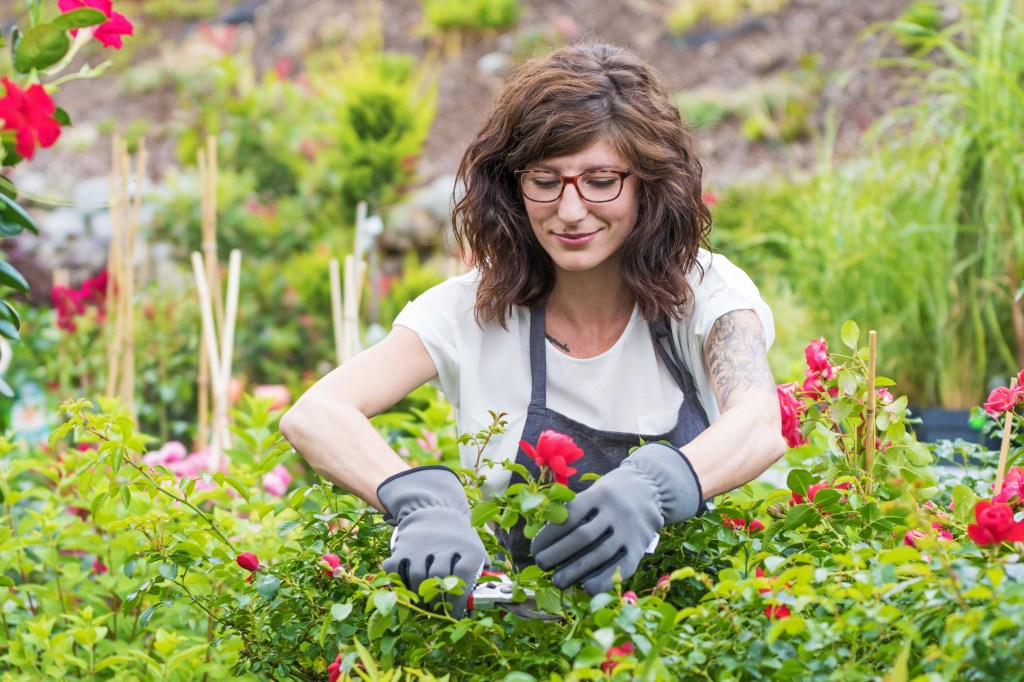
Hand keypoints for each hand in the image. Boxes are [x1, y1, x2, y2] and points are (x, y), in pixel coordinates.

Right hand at [377, 466, 486, 616]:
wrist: (435, 510)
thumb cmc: (458, 540)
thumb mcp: (475, 551)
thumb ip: (481, 574)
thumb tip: (485, 600)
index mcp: (468, 549)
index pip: (464, 577)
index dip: (459, 600)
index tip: (456, 612)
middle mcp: (445, 546)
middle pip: (439, 580)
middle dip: (438, 601)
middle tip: (438, 610)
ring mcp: (421, 546)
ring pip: (418, 579)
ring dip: (419, 596)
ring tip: (424, 603)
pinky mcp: (402, 547)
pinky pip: (396, 570)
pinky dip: (398, 582)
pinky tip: (406, 586)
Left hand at [530, 442, 702, 593]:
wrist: (651, 488)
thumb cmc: (611, 494)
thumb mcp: (594, 491)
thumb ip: (575, 511)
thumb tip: (544, 541)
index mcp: (599, 494)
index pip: (569, 516)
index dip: (549, 535)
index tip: (534, 549)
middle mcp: (615, 511)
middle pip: (583, 537)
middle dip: (558, 554)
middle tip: (541, 565)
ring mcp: (629, 529)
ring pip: (600, 553)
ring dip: (576, 570)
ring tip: (558, 580)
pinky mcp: (639, 546)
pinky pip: (622, 566)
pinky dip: (603, 579)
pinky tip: (586, 588)